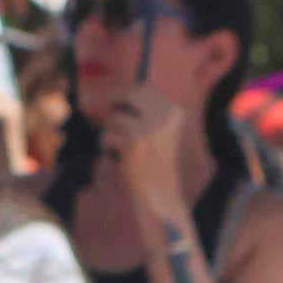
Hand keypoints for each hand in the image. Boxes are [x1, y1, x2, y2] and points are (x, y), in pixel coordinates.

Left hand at [102, 84, 194, 221]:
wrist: (161, 195)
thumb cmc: (155, 164)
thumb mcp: (158, 133)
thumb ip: (143, 111)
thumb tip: (114, 93)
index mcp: (175, 113)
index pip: (146, 88)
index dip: (129, 96)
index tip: (119, 106)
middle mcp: (165, 117)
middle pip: (129, 94)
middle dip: (115, 104)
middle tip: (110, 120)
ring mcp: (150, 129)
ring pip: (114, 118)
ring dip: (111, 132)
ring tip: (122, 149)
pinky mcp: (133, 142)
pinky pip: (107, 135)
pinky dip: (108, 146)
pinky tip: (121, 159)